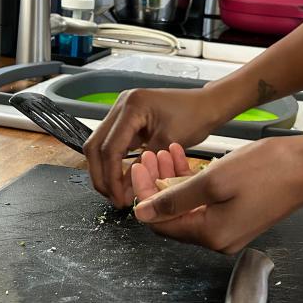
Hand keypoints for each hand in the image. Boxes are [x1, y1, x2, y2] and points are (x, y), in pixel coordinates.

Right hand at [83, 87, 227, 207]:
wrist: (207, 104)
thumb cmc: (195, 118)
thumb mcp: (168, 144)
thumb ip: (142, 165)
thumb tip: (122, 190)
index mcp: (132, 107)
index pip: (109, 148)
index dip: (110, 176)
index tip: (117, 197)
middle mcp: (121, 105)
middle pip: (95, 145)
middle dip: (101, 175)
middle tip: (112, 197)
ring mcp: (121, 110)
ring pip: (99, 145)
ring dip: (104, 170)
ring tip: (115, 192)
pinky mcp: (126, 119)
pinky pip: (112, 143)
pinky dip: (114, 162)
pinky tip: (120, 179)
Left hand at [131, 139, 302, 253]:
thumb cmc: (268, 169)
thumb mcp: (213, 180)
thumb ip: (174, 199)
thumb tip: (142, 214)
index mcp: (210, 235)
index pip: (160, 222)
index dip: (144, 194)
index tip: (138, 165)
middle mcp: (218, 239)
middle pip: (173, 215)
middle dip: (158, 183)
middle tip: (152, 155)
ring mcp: (230, 229)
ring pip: (188, 206)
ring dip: (174, 179)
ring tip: (168, 151)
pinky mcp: (239, 217)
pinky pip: (207, 203)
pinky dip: (194, 183)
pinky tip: (188, 159)